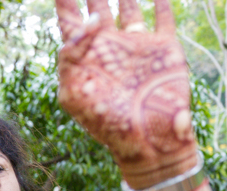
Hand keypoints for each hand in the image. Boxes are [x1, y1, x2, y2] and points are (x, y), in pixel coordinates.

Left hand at [56, 0, 196, 185]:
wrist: (145, 140)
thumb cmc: (105, 124)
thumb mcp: (73, 95)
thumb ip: (70, 59)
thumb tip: (88, 23)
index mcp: (84, 58)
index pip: (69, 20)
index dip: (65, 2)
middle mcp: (108, 47)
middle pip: (96, 8)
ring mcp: (135, 46)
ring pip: (128, 7)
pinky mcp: (162, 49)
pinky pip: (163, 17)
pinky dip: (161, 1)